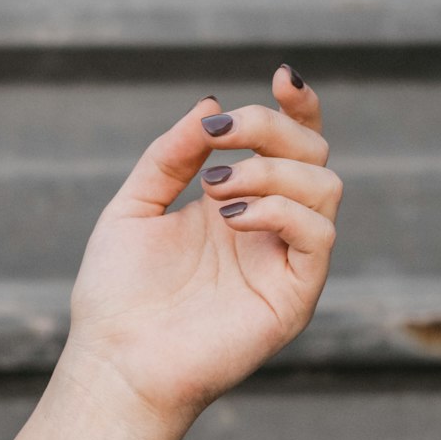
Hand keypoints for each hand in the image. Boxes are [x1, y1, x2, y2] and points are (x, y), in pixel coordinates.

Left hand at [61, 63, 342, 439]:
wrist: (115, 362)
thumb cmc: (117, 295)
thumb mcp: (134, 207)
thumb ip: (169, 155)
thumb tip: (211, 106)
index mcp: (236, 203)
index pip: (291, 144)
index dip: (298, 106)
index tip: (279, 76)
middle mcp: (267, 228)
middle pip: (313, 153)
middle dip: (272, 128)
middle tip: (220, 140)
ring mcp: (284, 262)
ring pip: (325, 187)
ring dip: (272, 170)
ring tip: (216, 190)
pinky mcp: (294, 297)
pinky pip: (318, 235)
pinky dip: (281, 209)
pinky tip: (231, 217)